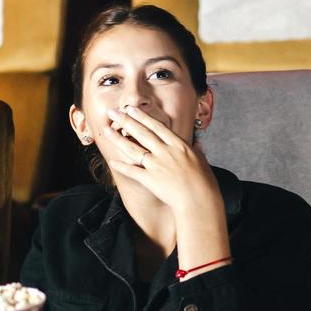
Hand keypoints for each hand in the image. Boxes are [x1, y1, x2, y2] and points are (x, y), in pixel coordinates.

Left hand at [104, 106, 220, 214]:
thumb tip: (198, 144)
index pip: (157, 127)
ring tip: (106, 130)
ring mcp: (156, 165)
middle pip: (142, 133)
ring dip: (118, 139)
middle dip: (126, 121)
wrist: (199, 201)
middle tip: (113, 113)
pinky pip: (132, 171)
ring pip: (133, 148)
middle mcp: (165, 152)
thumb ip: (197, 151)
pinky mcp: (150, 179)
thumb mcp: (202, 162)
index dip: (142, 117)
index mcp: (179, 145)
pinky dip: (121, 166)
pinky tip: (112, 161)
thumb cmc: (204, 183)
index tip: (132, 109)